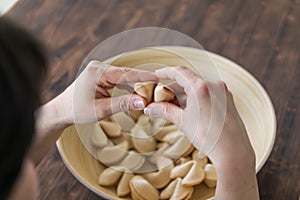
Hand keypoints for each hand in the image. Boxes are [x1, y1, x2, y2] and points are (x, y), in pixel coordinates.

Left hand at [31, 61, 156, 163]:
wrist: (60, 112)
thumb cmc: (76, 111)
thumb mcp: (101, 109)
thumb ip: (122, 104)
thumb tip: (142, 102)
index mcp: (96, 72)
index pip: (125, 73)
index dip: (143, 77)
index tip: (158, 78)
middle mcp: (98, 68)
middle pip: (126, 74)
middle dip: (141, 82)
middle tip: (158, 89)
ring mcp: (99, 71)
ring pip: (123, 77)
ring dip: (135, 85)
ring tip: (150, 93)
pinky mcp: (100, 76)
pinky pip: (118, 80)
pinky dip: (127, 87)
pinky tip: (137, 93)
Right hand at [144, 66, 258, 199]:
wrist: (233, 151)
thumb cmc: (208, 136)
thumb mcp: (183, 122)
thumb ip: (165, 111)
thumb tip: (150, 108)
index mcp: (201, 87)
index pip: (179, 72)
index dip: (165, 72)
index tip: (156, 75)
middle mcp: (213, 85)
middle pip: (188, 80)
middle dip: (173, 88)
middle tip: (161, 99)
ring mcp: (222, 91)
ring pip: (197, 87)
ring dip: (184, 94)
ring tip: (173, 107)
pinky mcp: (228, 99)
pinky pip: (207, 93)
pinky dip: (195, 98)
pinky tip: (188, 109)